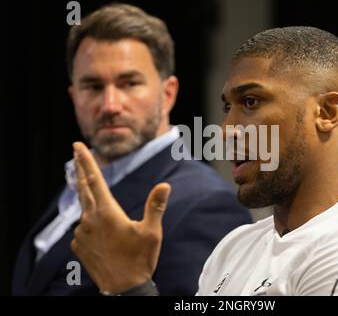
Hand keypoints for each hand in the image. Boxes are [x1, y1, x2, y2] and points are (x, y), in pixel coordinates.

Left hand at [70, 142, 170, 293]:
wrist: (123, 289)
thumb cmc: (139, 259)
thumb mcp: (152, 232)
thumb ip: (155, 206)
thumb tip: (164, 185)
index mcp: (107, 212)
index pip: (94, 180)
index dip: (86, 161)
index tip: (77, 146)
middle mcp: (89, 220)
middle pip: (83, 188)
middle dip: (80, 169)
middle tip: (76, 153)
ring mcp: (81, 234)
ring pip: (85, 210)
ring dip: (90, 201)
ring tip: (100, 204)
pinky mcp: (78, 246)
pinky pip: (83, 228)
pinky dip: (90, 224)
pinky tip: (102, 234)